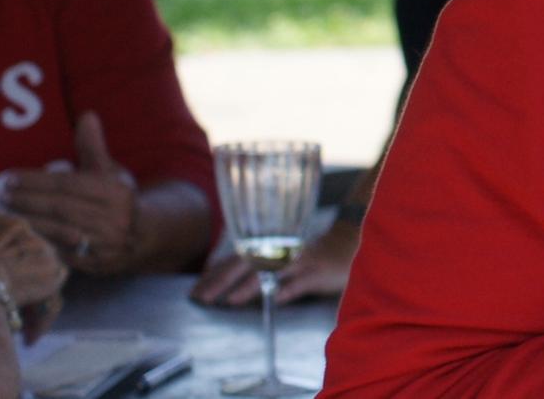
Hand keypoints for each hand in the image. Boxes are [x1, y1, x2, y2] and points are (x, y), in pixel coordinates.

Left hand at [0, 113, 138, 274]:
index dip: (37, 181)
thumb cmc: (118, 198)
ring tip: (3, 213)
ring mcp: (104, 245)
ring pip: (59, 232)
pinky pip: (61, 254)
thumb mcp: (109, 172)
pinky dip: (38, 244)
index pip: (69, 185)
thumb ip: (92, 147)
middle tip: (0, 194)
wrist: (144, 236)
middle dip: (27, 201)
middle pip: (61, 208)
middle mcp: (113, 219)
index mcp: (116, 193)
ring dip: (28, 222)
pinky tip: (19, 235)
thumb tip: (86, 116)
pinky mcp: (94, 265)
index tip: (10, 178)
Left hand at [194, 219, 358, 306]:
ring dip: (250, 286)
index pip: (235, 259)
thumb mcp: (279, 253)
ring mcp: (301, 260)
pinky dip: (287, 290)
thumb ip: (253, 262)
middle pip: (247, 264)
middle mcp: (282, 250)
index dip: (214, 274)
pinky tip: (274, 300)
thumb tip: (219, 273)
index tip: (194, 291)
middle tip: (203, 298)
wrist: (348, 243)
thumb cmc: (307, 253)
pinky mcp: (319, 273)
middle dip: (224, 281)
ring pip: (271, 271)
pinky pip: (301, 282)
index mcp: (270, 246)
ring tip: (230, 301)